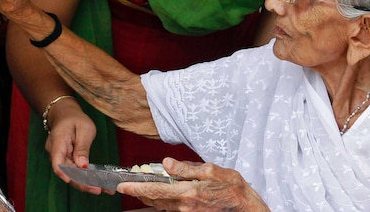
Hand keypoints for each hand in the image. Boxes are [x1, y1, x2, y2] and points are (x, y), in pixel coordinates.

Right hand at [45, 99, 113, 195]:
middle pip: (65, 172)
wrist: (65, 114)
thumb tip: (82, 165)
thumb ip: (82, 147)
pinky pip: (73, 170)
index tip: (76, 182)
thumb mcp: (84, 129)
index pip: (57, 162)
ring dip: (85, 183)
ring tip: (103, 189)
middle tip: (98, 189)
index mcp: (57, 141)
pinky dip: (85, 177)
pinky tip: (98, 183)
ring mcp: (58, 157)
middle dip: (81, 183)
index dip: (65, 174)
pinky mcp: (64, 160)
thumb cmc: (75, 119)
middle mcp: (54, 152)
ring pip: (70, 174)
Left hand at [116, 158, 268, 211]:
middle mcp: (185, 206)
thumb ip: (186, 168)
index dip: (136, 188)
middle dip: (138, 194)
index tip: (122, 186)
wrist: (247, 209)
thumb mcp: (211, 171)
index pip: (156, 190)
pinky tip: (159, 195)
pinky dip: (161, 201)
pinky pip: (171, 208)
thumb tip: (166, 163)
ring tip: (138, 189)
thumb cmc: (233, 188)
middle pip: (155, 200)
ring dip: (148, 198)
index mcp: (188, 193)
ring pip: (162, 205)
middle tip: (125, 187)